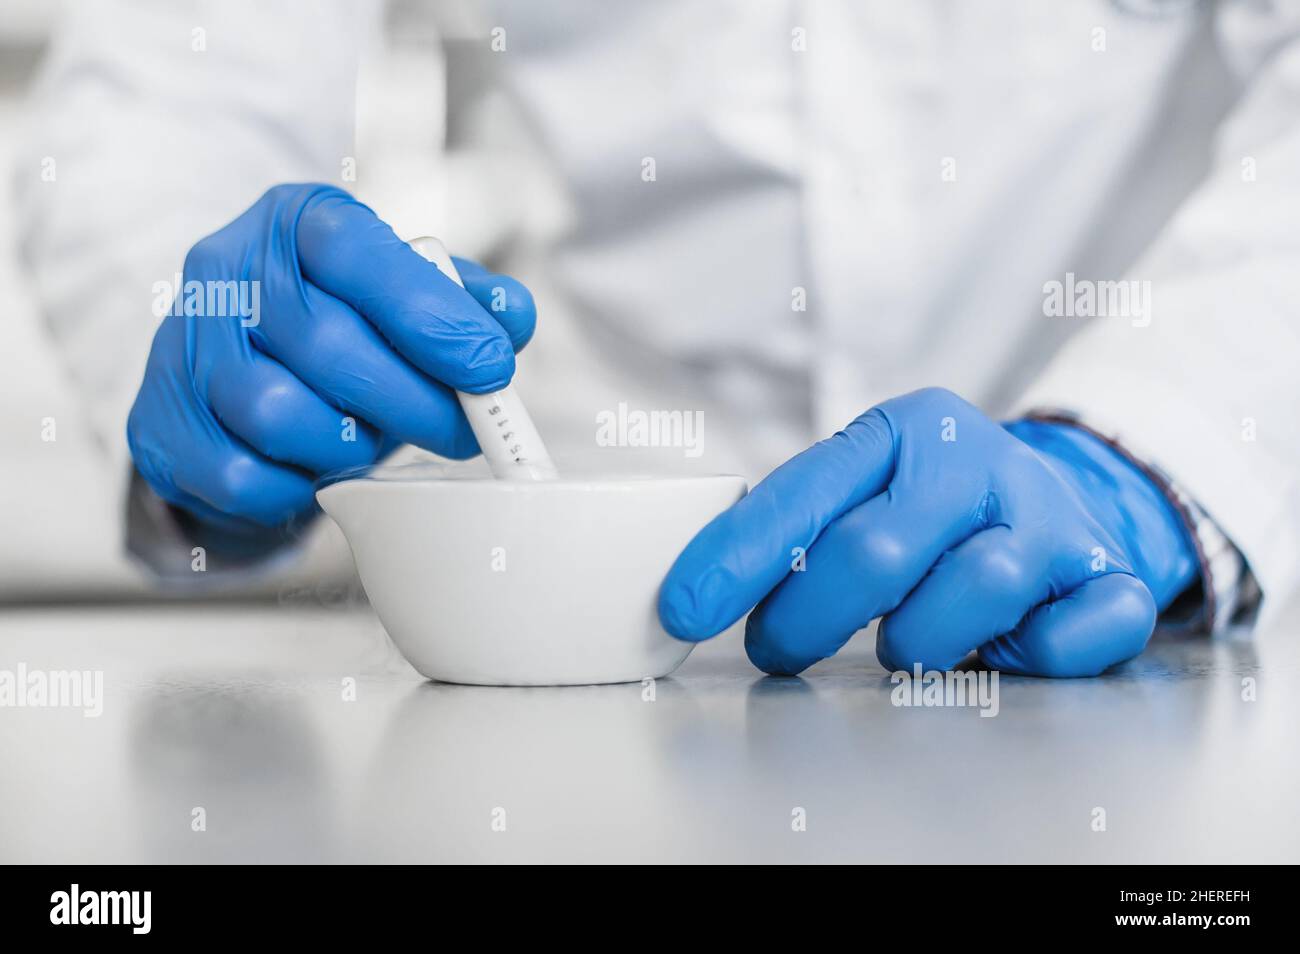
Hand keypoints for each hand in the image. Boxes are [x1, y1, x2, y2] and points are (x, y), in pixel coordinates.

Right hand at [128, 183, 534, 529]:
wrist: (233, 378)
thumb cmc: (338, 329)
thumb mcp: (403, 297)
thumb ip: (465, 301)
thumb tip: (512, 319)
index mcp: (292, 222)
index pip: (356, 253)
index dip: (431, 314)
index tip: (491, 366)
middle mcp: (225, 271)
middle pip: (327, 344)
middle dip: (415, 400)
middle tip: (463, 431)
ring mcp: (181, 346)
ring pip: (279, 414)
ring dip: (348, 444)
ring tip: (371, 440)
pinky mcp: (159, 423)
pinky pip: (242, 476)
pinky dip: (297, 486)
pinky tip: (316, 469)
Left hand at [658, 388, 1199, 676]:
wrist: (1068, 496)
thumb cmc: (934, 506)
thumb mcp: (865, 486)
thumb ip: (796, 525)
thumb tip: (696, 591)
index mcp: (905, 430)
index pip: (807, 492)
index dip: (739, 557)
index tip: (684, 610)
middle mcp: (979, 463)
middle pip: (875, 554)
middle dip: (807, 618)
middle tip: (776, 648)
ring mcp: (1051, 518)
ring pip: (969, 595)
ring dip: (918, 643)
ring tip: (904, 644)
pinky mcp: (1107, 577)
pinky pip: (1064, 640)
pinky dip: (1026, 657)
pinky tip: (1007, 645)